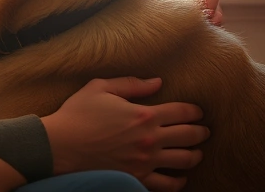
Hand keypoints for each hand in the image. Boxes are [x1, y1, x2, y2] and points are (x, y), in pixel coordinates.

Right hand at [41, 77, 207, 191]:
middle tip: (204, 131)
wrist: (60, 146)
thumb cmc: (78, 114)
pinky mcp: (137, 178)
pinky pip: (167, 185)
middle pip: (189, 136)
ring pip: (184, 160)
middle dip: (201, 132)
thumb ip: (131, 83)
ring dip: (195, 155)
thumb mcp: (100, 87)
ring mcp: (145, 161)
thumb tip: (157, 82)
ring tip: (197, 153)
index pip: (182, 112)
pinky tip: (181, 178)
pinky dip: (178, 182)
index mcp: (144, 114)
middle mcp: (150, 139)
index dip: (194, 111)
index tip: (198, 112)